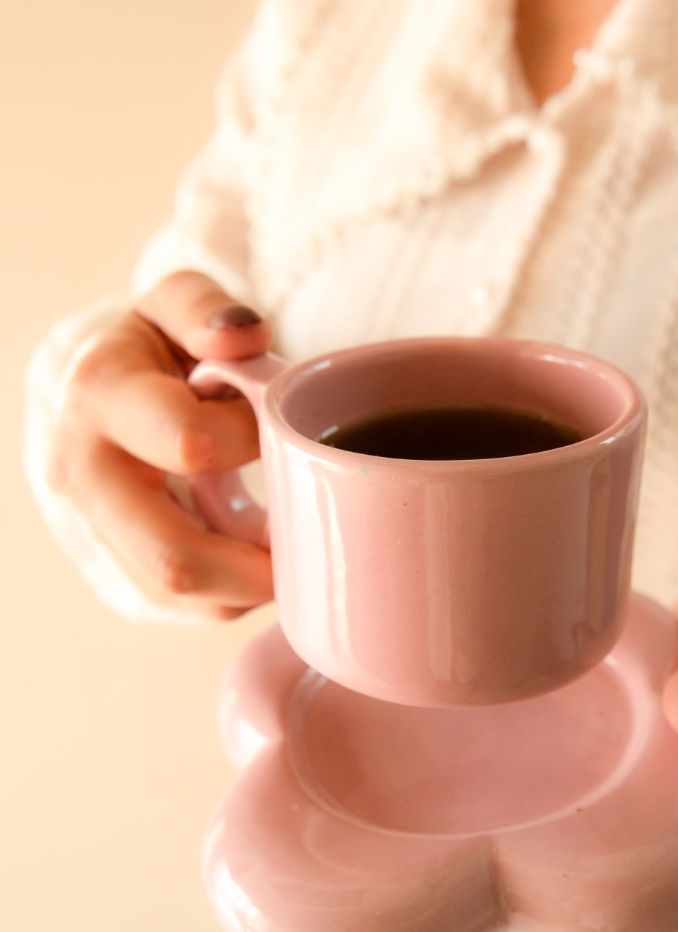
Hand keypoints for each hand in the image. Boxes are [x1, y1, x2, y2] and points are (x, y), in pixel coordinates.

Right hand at [50, 270, 274, 619]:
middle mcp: (87, 475)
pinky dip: (239, 591)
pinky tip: (263, 553)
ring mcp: (98, 532)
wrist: (100, 394)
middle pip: (175, 558)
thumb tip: (244, 336)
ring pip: (186, 596)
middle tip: (316, 539)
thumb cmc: (156, 347)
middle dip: (259, 566)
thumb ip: (206, 307)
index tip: (281, 425)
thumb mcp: (176, 304)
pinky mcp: (120, 572)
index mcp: (103, 397)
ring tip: (294, 541)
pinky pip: (188, 608)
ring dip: (254, 583)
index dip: (256, 440)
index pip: (192, 443)